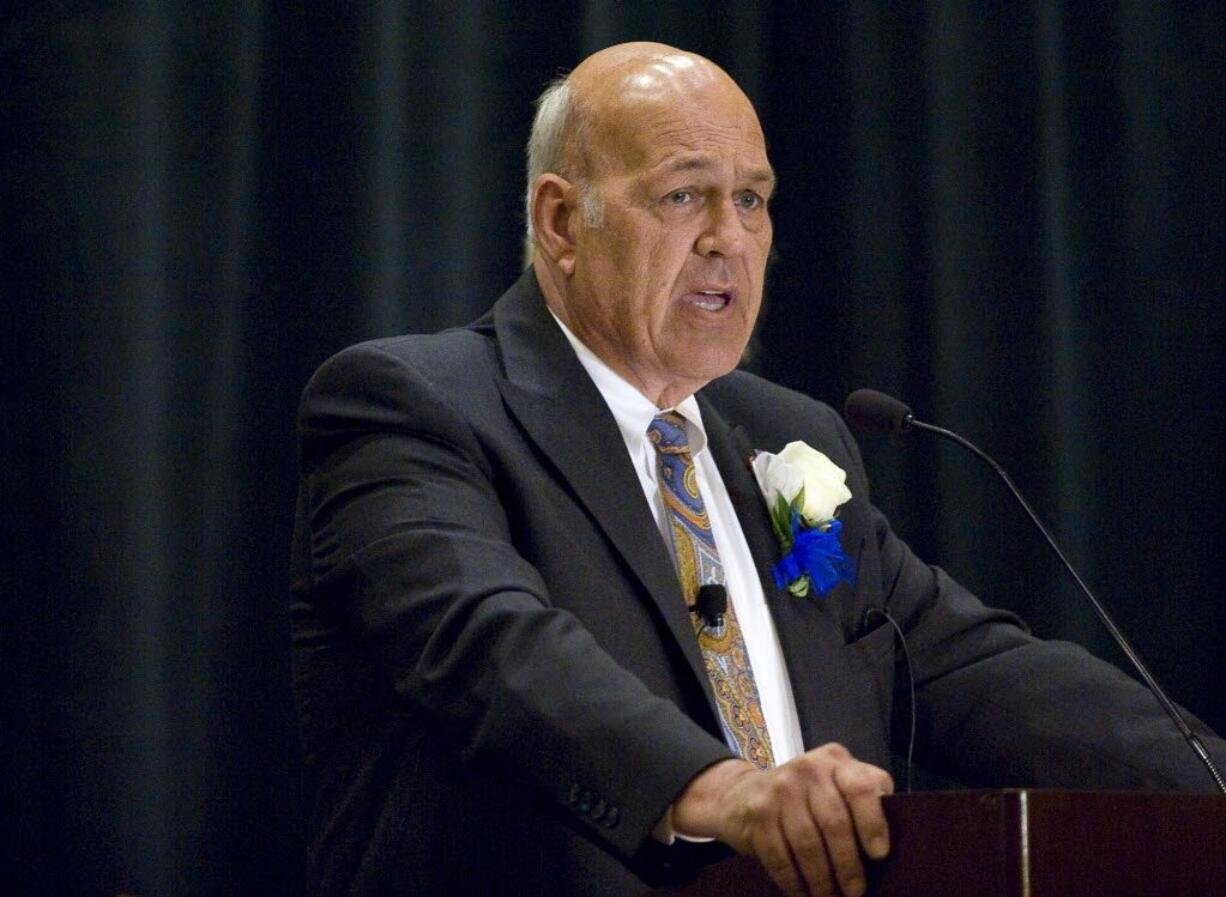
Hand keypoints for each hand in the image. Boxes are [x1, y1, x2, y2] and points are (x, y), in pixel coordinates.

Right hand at [672, 743, 892, 896]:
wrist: (742, 794)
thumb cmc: (805, 797)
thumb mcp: (836, 785)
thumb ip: (864, 798)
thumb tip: (895, 839)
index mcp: (836, 761)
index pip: (860, 787)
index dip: (872, 822)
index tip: (879, 855)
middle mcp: (807, 768)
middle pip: (834, 823)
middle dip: (848, 865)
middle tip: (855, 892)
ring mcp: (779, 788)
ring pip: (808, 844)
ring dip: (822, 880)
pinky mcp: (757, 812)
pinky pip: (780, 856)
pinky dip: (794, 882)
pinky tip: (803, 894)